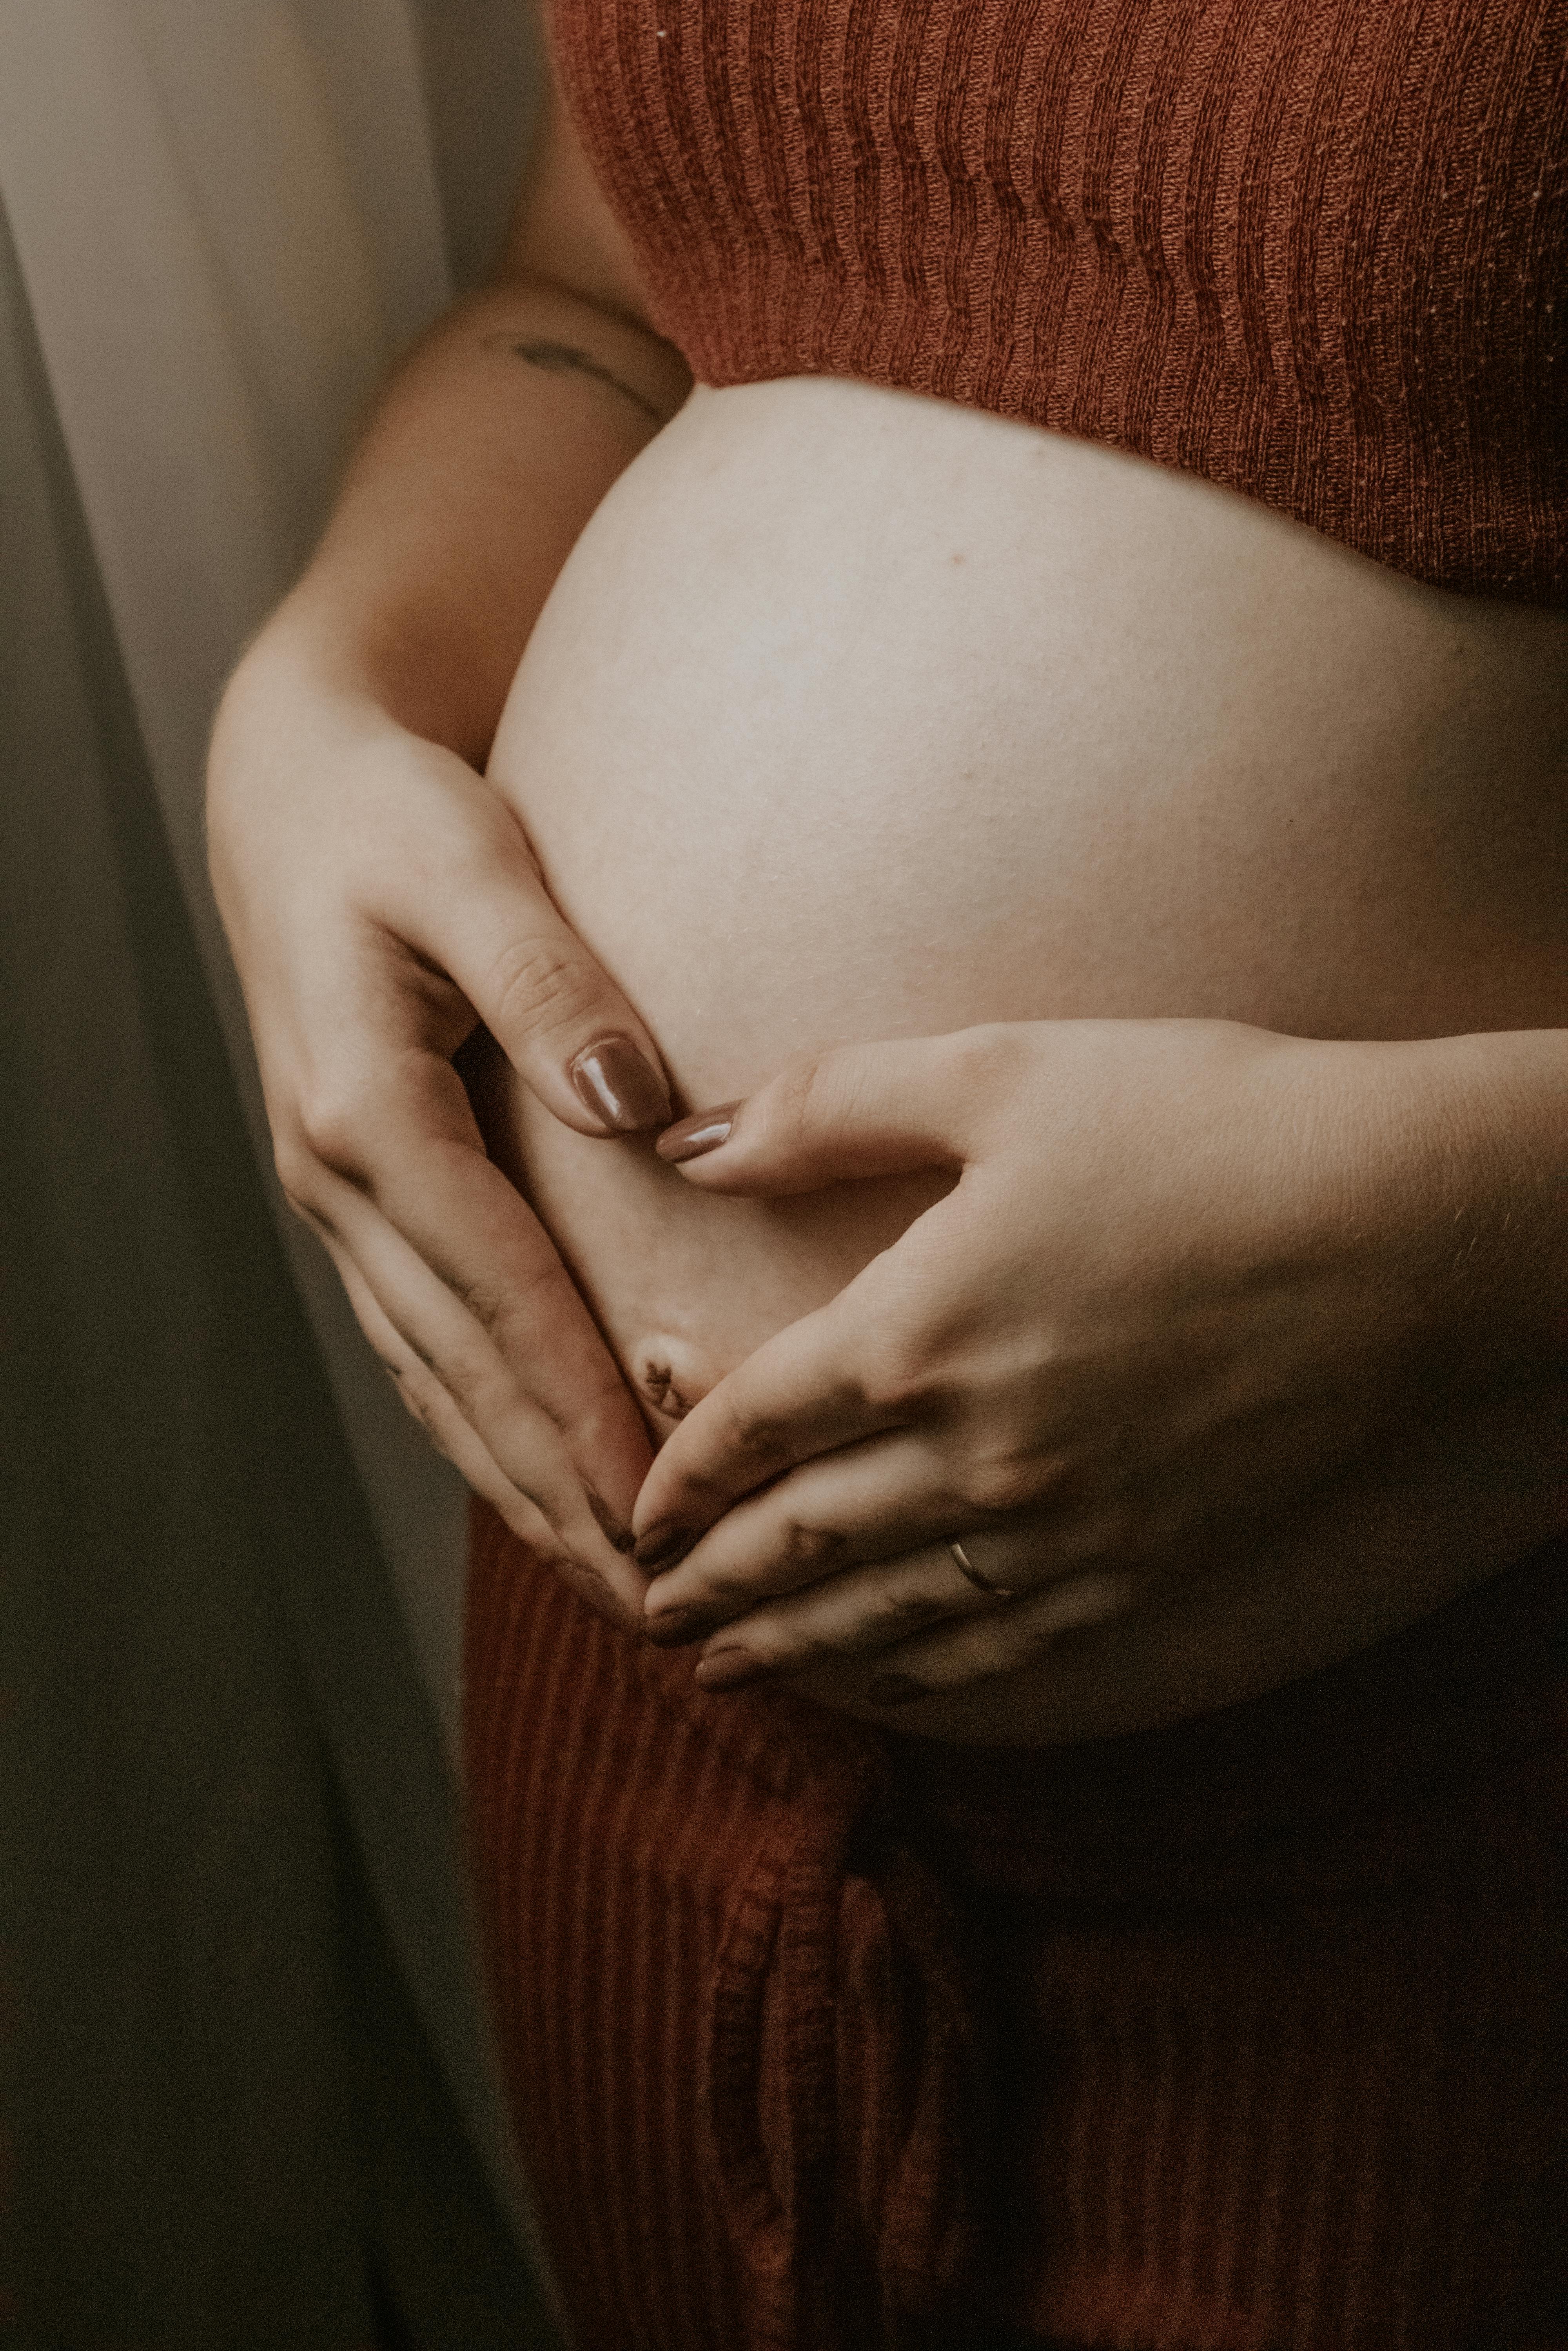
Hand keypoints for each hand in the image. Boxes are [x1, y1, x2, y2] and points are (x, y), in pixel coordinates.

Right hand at [208, 624, 668, 1621]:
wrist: (294, 794)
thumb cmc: (390, 817)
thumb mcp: (472, 864)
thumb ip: (552, 983)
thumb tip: (638, 1106)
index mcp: (368, 1110)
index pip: (498, 1293)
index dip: (581, 1409)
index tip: (661, 1506)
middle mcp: (340, 1179)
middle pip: (464, 1371)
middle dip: (559, 1493)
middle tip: (659, 1604)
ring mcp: (341, 1200)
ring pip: (439, 1378)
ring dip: (522, 1484)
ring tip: (614, 1582)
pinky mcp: (362, 1196)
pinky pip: (426, 1339)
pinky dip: (486, 1422)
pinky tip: (540, 1480)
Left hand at [632, 1020, 1493, 1695]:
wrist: (1409, 1226)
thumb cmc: (1207, 1123)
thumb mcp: (1000, 1071)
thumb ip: (826, 1107)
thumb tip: (689, 1145)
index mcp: (918, 1330)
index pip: (753, 1427)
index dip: (678, 1473)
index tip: (632, 1509)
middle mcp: (973, 1452)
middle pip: (798, 1542)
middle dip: (710, 1584)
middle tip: (645, 1618)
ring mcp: (1064, 1525)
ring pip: (885, 1614)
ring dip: (793, 1648)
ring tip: (728, 1672)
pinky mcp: (1149, 1562)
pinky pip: (1004, 1646)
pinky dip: (923, 1675)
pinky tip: (887, 1682)